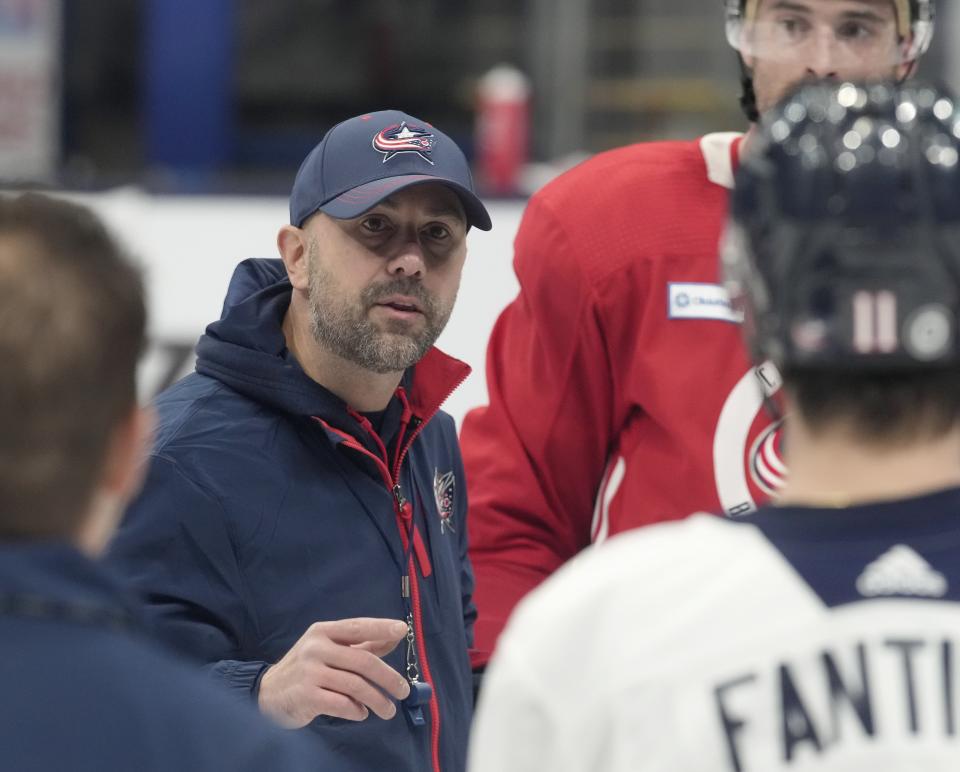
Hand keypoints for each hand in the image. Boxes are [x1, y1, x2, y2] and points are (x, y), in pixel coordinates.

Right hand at [258, 617, 410, 726]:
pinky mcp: (306, 696)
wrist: (267, 693)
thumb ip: (360, 645)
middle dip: (388, 677)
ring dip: (378, 700)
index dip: (381, 628)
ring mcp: (310, 672)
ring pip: (356, 685)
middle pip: (363, 661)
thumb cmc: (306, 669)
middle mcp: (316, 648)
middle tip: (404, 690)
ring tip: (389, 710)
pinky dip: (357, 711)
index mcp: (322, 632)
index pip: (357, 627)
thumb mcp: (329, 650)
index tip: (403, 630)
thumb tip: (394, 638)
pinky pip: (342, 704)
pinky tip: (362, 713)